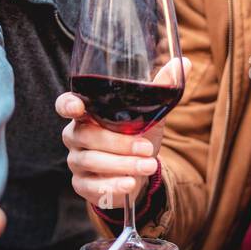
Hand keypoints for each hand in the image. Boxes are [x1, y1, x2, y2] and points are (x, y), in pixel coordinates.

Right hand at [57, 57, 188, 212]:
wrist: (139, 173)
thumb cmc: (138, 137)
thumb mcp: (150, 114)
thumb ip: (161, 89)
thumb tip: (184, 63)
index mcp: (87, 114)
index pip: (66, 105)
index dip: (68, 105)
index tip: (78, 107)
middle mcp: (76, 135)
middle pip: (86, 136)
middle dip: (118, 143)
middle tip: (146, 148)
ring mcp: (77, 161)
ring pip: (92, 161)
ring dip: (122, 165)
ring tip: (148, 165)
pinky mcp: (82, 184)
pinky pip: (91, 186)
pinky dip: (112, 186)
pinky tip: (130, 184)